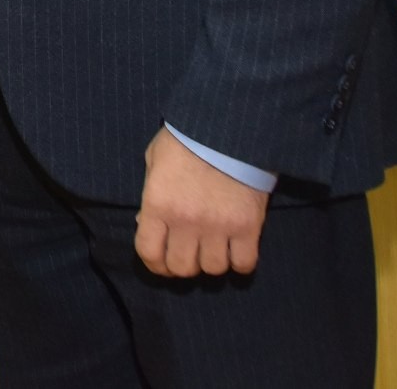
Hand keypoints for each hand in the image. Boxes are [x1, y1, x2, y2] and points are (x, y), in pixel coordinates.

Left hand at [135, 128, 268, 276]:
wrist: (228, 127)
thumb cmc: (186, 140)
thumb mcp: (155, 161)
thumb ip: (151, 195)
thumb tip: (148, 225)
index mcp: (158, 204)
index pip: (149, 253)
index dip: (154, 264)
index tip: (161, 262)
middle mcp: (186, 221)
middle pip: (182, 268)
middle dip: (182, 266)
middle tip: (188, 255)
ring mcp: (218, 226)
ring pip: (213, 269)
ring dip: (211, 262)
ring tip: (213, 248)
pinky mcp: (248, 226)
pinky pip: (244, 264)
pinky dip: (240, 262)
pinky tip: (237, 250)